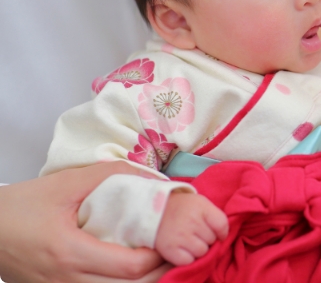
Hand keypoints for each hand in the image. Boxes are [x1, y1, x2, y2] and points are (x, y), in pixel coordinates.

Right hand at [0, 162, 169, 282]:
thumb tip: (153, 176)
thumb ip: (111, 174)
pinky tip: (129, 271)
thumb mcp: (66, 183)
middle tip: (173, 252)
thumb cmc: (22, 206)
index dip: (158, 257)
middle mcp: (66, 281)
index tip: (171, 238)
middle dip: (158, 273)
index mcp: (71, 253)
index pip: (130, 267)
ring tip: (157, 261)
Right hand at [155, 192, 227, 265]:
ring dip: (198, 249)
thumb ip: (215, 217)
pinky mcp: (170, 249)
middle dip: (207, 238)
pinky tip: (182, 248)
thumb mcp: (201, 203)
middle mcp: (191, 221)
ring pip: (202, 252)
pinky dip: (187, 258)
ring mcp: (180, 236)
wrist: (154, 210)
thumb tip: (224, 237)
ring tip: (189, 240)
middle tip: (196, 232)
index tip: (217, 232)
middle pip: (212, 240)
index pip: (222, 225)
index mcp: (201, 207)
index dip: (222, 231)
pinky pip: (188, 261)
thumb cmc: (183, 208)